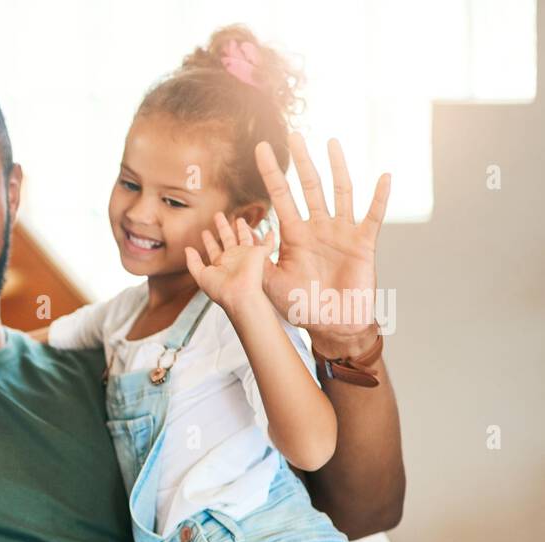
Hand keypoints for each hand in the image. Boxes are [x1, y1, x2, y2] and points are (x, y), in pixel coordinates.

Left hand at [185, 212, 275, 316]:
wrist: (239, 294)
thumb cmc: (221, 289)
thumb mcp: (201, 275)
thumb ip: (193, 262)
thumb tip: (187, 249)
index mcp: (220, 264)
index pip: (213, 249)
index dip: (209, 240)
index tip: (204, 232)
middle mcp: (233, 259)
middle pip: (227, 238)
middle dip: (222, 227)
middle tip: (217, 215)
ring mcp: (246, 255)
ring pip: (244, 237)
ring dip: (241, 228)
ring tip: (238, 218)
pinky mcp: (258, 254)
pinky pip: (267, 245)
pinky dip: (270, 239)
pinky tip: (271, 231)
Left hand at [256, 134, 390, 355]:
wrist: (331, 324)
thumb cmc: (301, 305)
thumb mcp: (269, 282)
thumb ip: (256, 261)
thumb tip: (238, 244)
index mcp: (294, 234)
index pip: (280, 196)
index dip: (270, 172)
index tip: (260, 149)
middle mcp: (317, 227)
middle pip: (309, 186)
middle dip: (301, 161)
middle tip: (294, 135)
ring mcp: (341, 232)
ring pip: (340, 192)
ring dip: (337, 167)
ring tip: (331, 143)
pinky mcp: (362, 243)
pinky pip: (373, 216)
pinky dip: (379, 197)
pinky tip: (383, 177)